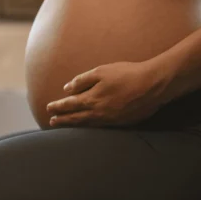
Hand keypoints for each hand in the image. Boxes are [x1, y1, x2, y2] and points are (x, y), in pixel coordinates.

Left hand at [46, 61, 169, 127]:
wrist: (152, 85)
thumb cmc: (126, 74)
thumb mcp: (101, 71)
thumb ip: (82, 80)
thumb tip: (67, 88)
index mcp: (92, 99)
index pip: (69, 105)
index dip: (58, 107)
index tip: (48, 108)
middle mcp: (98, 113)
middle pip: (75, 118)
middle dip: (62, 120)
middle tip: (51, 122)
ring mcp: (109, 120)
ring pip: (86, 125)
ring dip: (73, 125)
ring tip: (64, 126)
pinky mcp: (120, 123)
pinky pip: (99, 128)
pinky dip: (89, 128)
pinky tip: (87, 126)